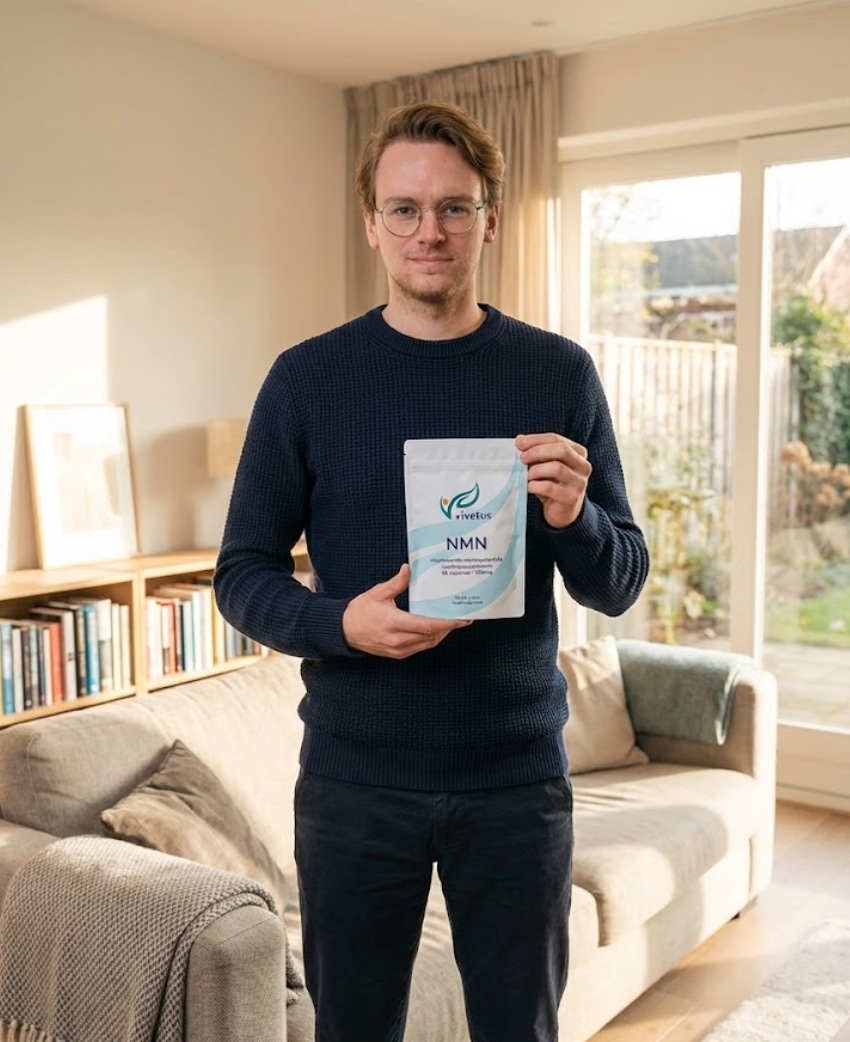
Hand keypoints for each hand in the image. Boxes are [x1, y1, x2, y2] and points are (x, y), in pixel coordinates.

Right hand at [342, 564, 471, 658]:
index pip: (428, 625)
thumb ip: (396, 583)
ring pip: (428, 643)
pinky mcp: (397, 654)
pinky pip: (420, 647)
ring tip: (452, 622)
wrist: (343, 631)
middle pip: (432, 636)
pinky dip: (431, 639)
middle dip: (449, 627)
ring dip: (441, 634)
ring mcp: (398, 649)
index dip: (447, 623)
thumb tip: (408, 569)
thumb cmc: (359, 611)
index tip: (462, 618)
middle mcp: (398, 639)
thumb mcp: (378, 593)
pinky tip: (436, 629)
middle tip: (462, 617)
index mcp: (394, 623)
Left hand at [516, 433, 590, 528]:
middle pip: (561, 450)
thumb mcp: (547, 465)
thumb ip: (537, 452)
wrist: (563, 512)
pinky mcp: (571, 498)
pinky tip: (530, 487)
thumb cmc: (553, 485)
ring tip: (527, 475)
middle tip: (522, 458)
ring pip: (556, 468)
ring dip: (536, 470)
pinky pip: (550, 487)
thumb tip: (520, 440)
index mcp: (578, 453)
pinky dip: (535, 485)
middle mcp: (583, 466)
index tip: (519, 442)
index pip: (557, 439)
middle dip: (537, 451)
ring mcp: (579, 482)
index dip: (536, 439)